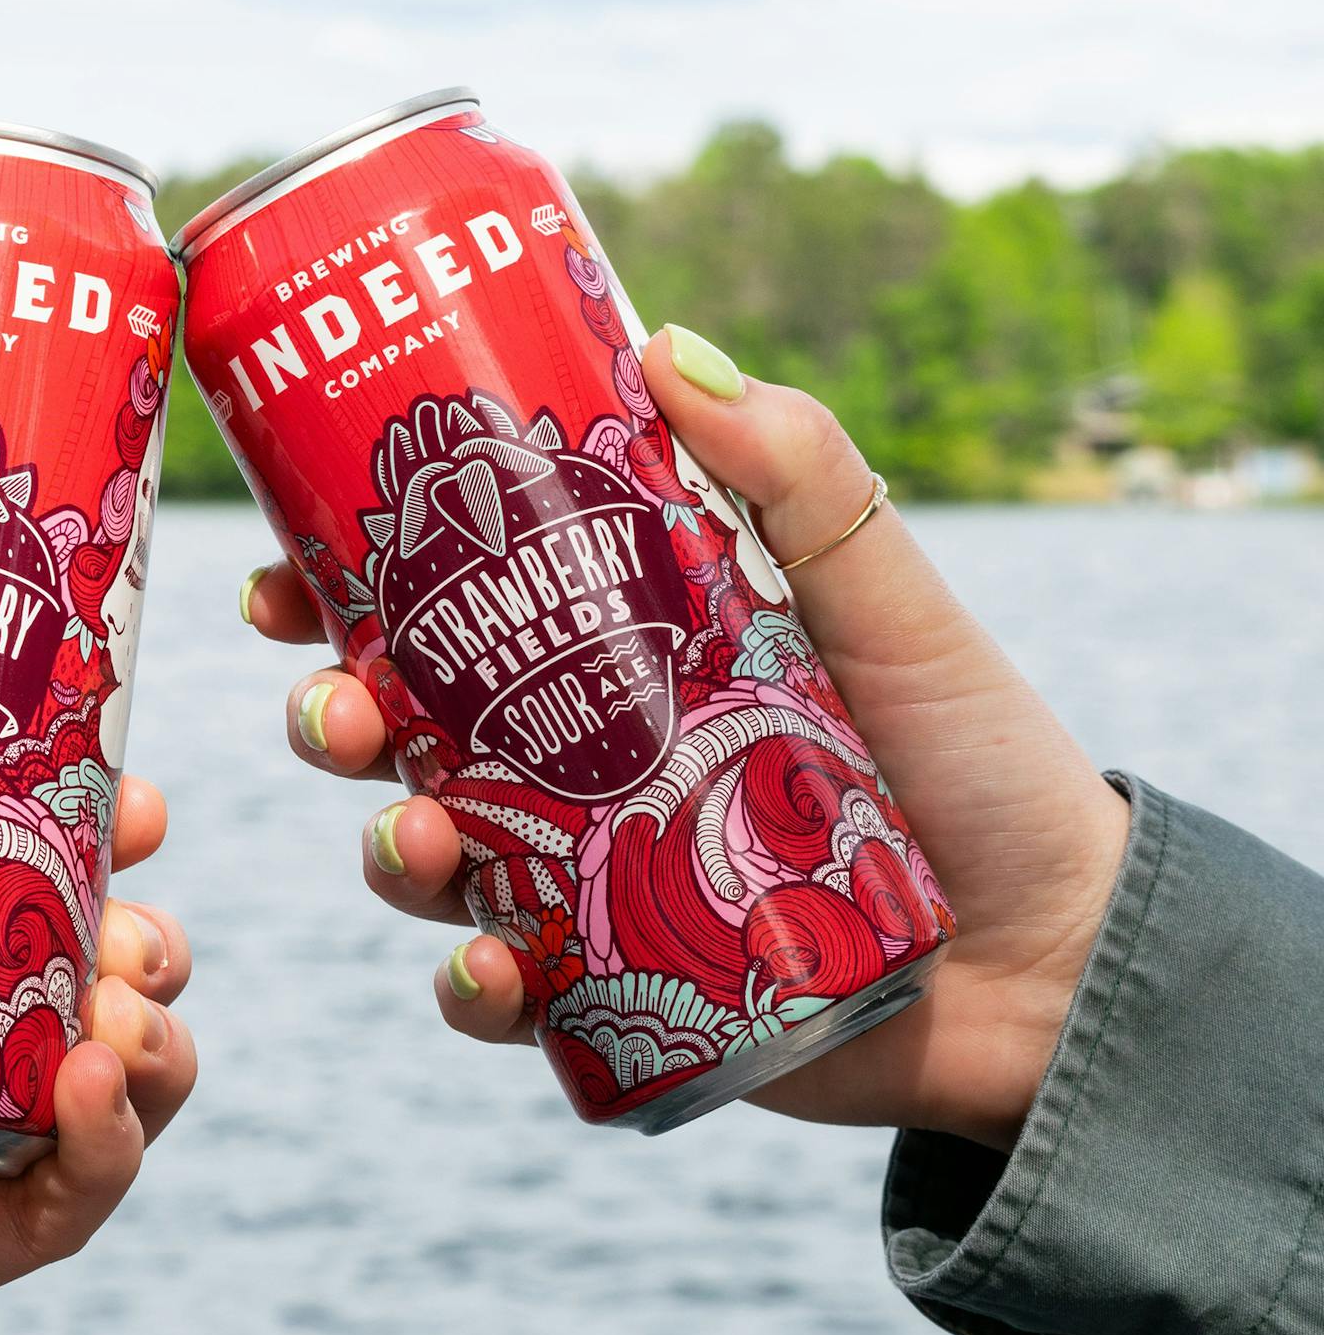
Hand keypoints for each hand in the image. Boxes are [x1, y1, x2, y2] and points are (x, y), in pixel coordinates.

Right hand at [244, 328, 1128, 1152]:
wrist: (1051, 951)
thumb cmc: (970, 754)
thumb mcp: (882, 593)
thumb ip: (794, 473)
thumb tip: (665, 341)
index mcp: (604, 656)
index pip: (444, 611)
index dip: (339, 587)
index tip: (282, 565)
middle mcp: (570, 763)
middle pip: (399, 735)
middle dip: (329, 716)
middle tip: (332, 705)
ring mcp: (580, 879)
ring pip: (424, 861)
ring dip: (386, 851)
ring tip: (420, 844)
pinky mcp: (609, 991)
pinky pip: (500, 993)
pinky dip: (472, 986)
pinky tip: (494, 967)